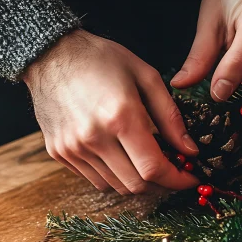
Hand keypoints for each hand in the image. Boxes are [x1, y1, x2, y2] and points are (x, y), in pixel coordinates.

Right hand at [23, 30, 198, 193]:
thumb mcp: (146, 77)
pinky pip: (94, 179)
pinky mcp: (59, 153)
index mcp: (120, 117)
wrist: (51, 54)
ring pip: (115, 187)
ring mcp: (73, 148)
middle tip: (172, 171)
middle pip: (136, 185)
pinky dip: (114, 176)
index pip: (153, 168)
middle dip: (161, 184)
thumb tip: (189, 150)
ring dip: (137, 181)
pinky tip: (121, 156)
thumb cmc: (101, 59)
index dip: (177, 179)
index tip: (191, 177)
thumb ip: (170, 117)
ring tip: (146, 161)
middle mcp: (94, 138)